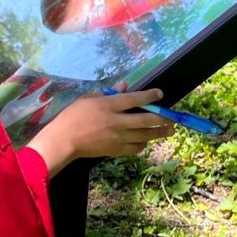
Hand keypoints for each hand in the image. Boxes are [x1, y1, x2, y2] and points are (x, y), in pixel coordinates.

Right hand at [27, 86, 173, 172]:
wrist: (64, 140)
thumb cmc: (72, 116)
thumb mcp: (87, 99)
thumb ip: (107, 92)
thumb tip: (124, 86)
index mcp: (109, 105)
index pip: (134, 99)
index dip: (150, 95)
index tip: (160, 94)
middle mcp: (117, 121)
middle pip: (146, 120)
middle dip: (162, 119)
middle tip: (172, 119)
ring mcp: (117, 137)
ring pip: (144, 135)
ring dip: (158, 133)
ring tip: (168, 131)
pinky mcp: (115, 150)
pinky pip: (135, 148)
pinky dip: (143, 144)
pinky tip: (145, 141)